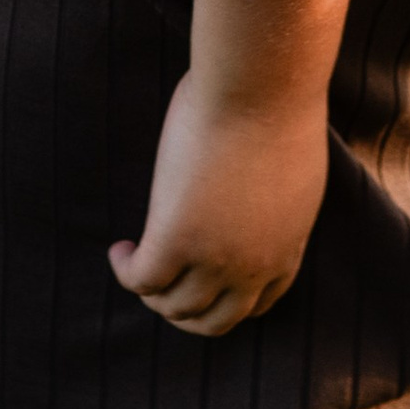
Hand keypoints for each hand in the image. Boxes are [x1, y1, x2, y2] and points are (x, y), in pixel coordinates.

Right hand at [108, 71, 329, 337]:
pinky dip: (126, 270)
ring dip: (152, 292)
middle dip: (184, 311)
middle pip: (214, 320)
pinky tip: (120, 249)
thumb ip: (272, 199)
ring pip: (174, 306)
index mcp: (288, 247)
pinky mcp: (176, 241)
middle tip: (161, 286)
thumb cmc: (276, 106)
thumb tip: (250, 192)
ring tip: (137, 262)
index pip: (259, 303)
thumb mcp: (289, 170)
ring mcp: (216, 259)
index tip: (203, 282)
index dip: (226, 301)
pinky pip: (142, 278)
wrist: (262, 88)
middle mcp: (254, 265)